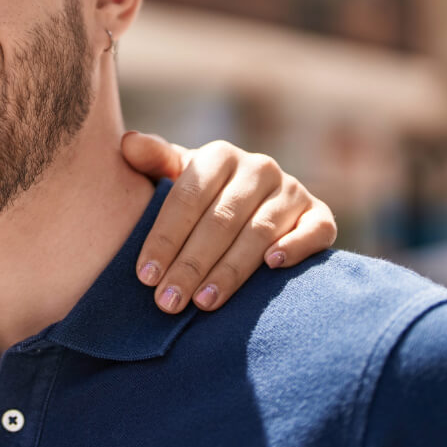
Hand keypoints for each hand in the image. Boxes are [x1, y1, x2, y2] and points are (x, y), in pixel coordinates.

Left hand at [121, 131, 336, 313]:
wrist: (252, 200)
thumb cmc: (202, 194)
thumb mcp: (174, 174)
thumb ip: (152, 160)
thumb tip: (128, 144)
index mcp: (219, 155)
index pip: (187, 198)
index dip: (164, 238)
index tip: (144, 275)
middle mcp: (259, 168)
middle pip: (220, 221)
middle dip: (191, 265)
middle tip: (168, 301)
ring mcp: (292, 191)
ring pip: (259, 232)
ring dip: (230, 270)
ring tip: (203, 303)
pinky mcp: (318, 215)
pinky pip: (314, 230)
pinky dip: (295, 246)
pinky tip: (272, 266)